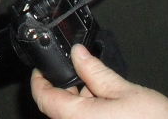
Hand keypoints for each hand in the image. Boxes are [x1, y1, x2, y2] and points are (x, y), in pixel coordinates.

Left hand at [30, 44, 167, 118]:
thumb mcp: (127, 92)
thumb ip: (97, 72)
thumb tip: (78, 54)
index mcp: (78, 117)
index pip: (43, 97)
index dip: (40, 79)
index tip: (44, 67)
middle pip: (58, 107)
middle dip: (69, 88)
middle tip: (86, 73)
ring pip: (74, 116)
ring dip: (83, 102)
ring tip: (107, 93)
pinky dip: (92, 113)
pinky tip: (112, 108)